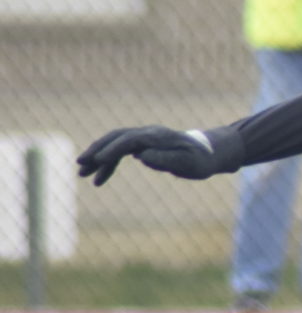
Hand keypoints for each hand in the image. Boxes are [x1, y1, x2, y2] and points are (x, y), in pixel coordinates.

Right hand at [77, 124, 247, 185]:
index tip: (97, 161)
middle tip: (80, 166)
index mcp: (157, 136)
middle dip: (96, 151)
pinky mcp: (144, 145)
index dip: (112, 149)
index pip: (128, 140)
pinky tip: (101, 178)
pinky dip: (109, 163)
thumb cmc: (201, 161)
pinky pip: (121, 152)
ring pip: (114, 144)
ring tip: (84, 175)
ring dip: (98, 158)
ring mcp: (145, 138)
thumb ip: (165, 160)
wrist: (211, 153)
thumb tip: (141, 156)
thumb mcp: (187, 164)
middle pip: (115, 138)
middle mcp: (148, 133)